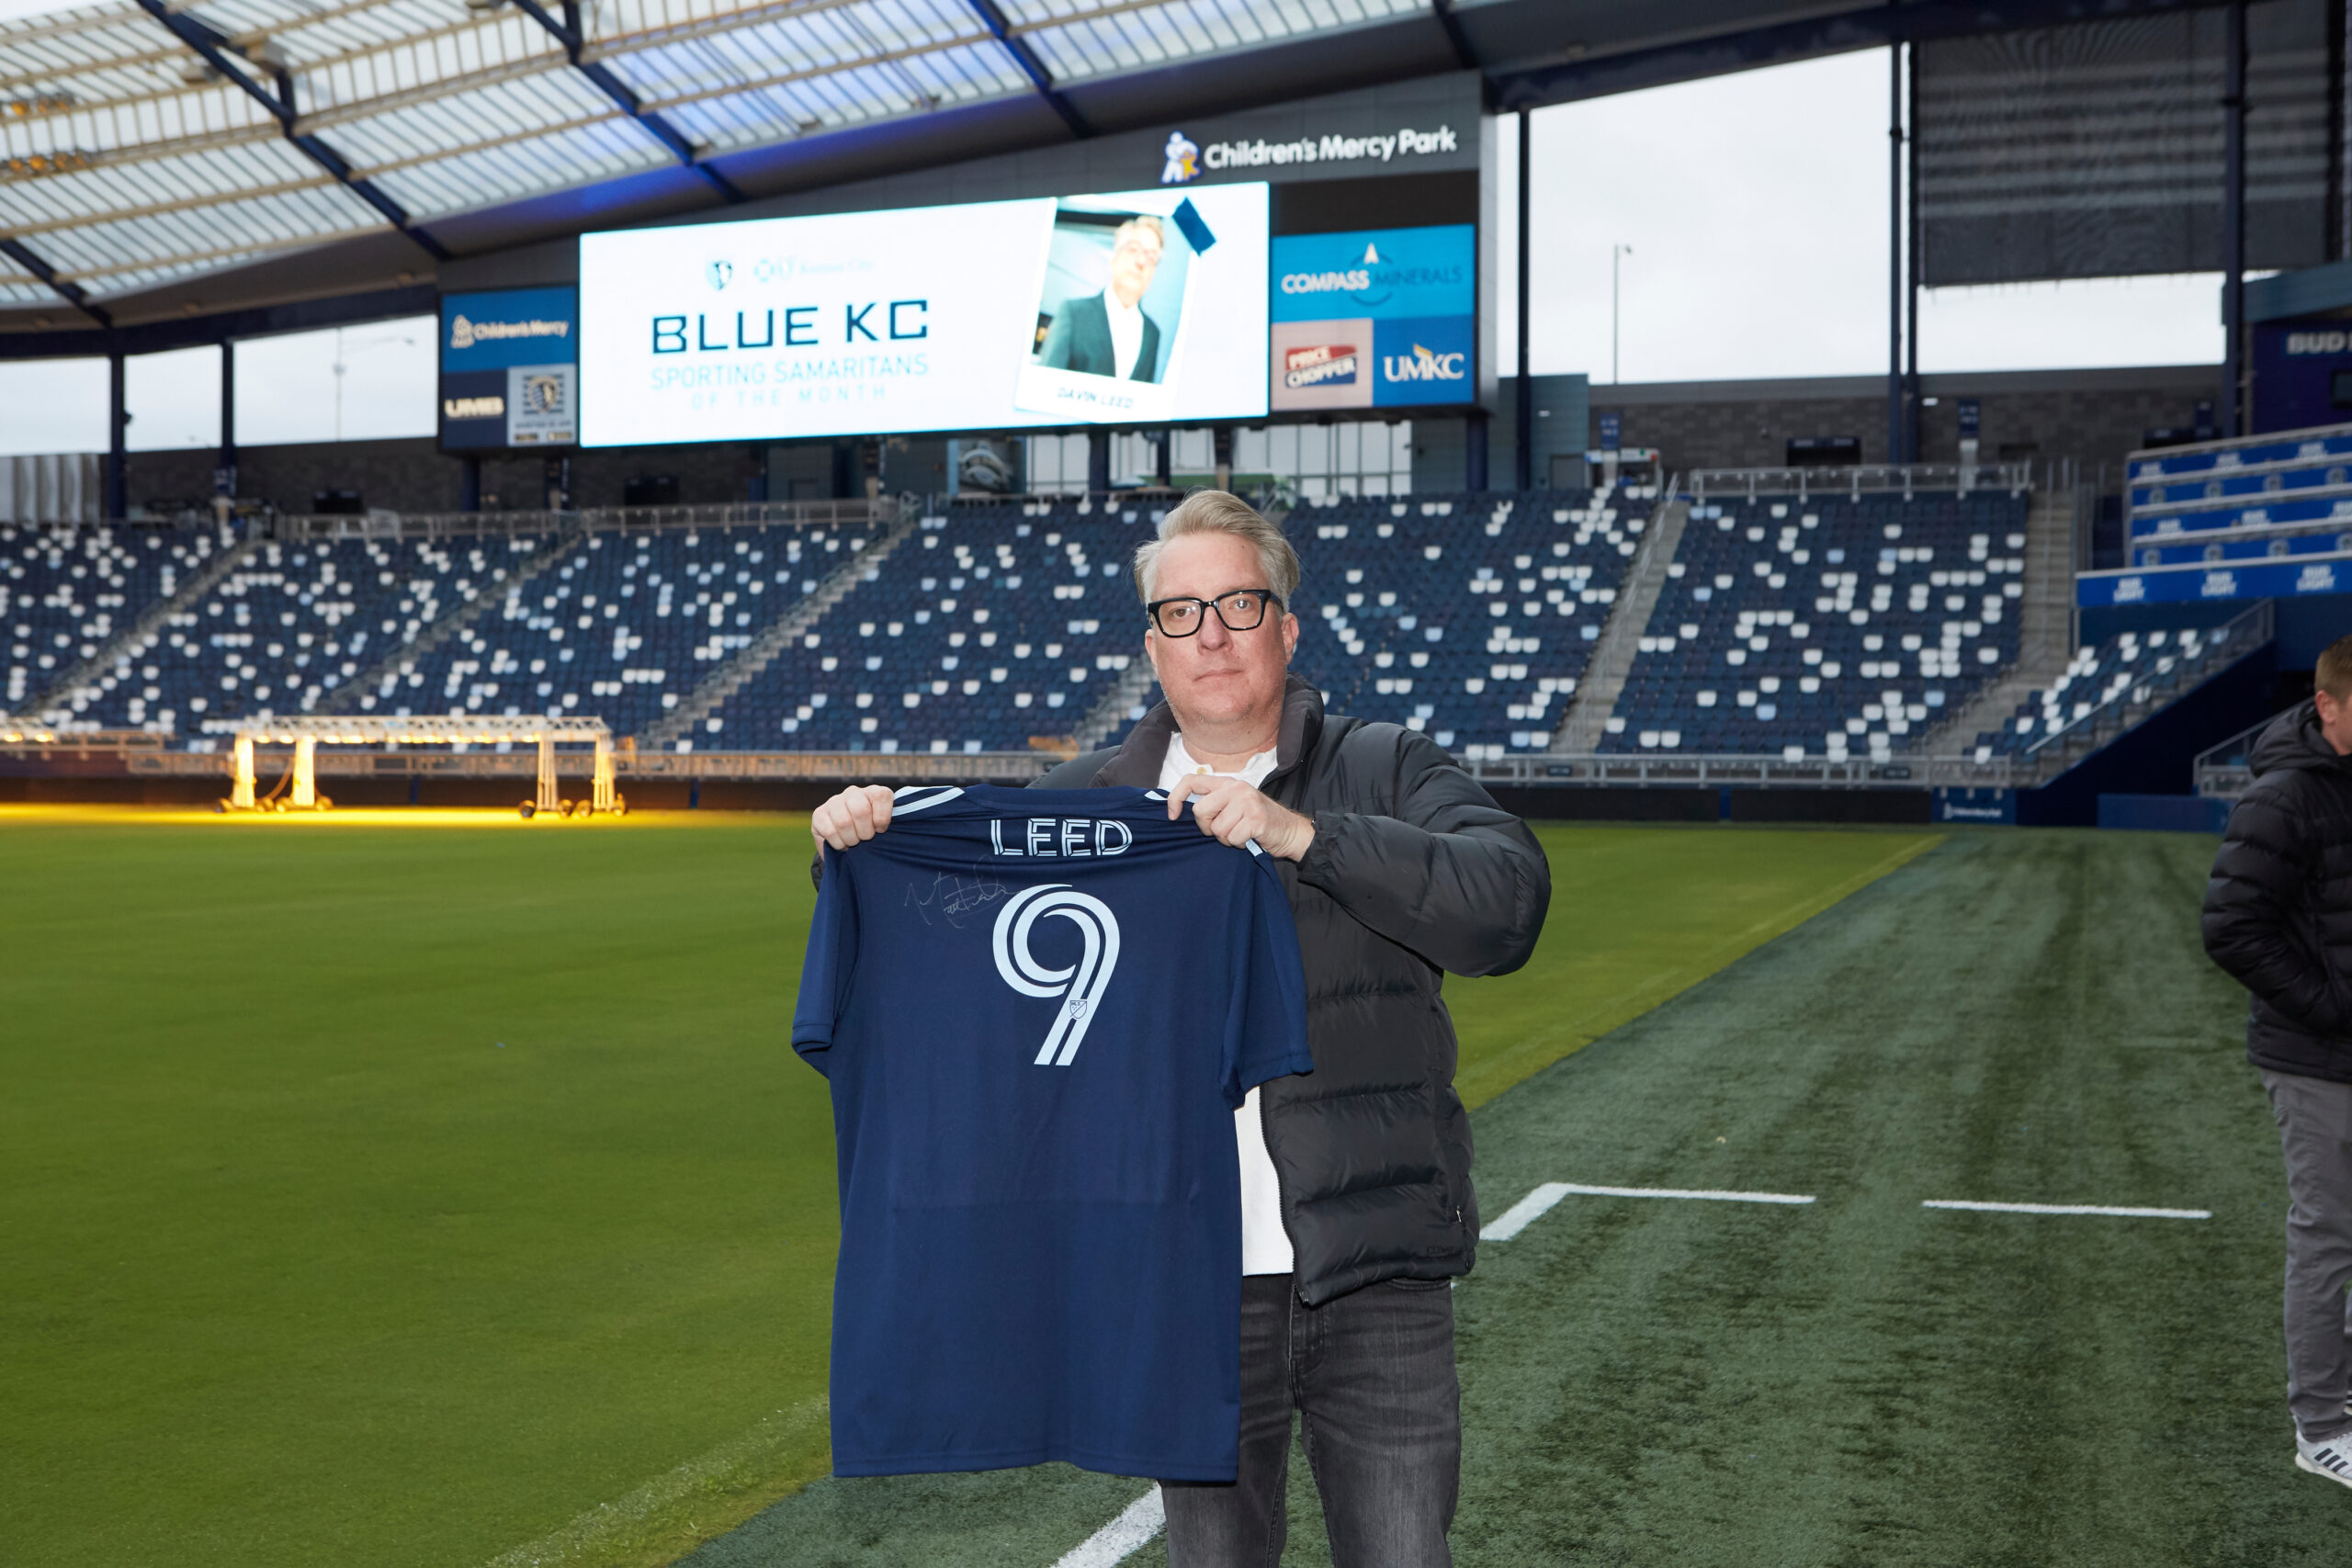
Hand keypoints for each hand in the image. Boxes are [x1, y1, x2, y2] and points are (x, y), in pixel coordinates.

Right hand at [812, 785, 894, 850]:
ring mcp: (834, 801)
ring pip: (844, 822)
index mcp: (874, 792)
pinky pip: (830, 831)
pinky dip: (838, 843)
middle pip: (861, 810)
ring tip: (854, 842)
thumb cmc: (872, 835)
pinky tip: (842, 843)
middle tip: (865, 839)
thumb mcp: (888, 828)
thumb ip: (899, 823)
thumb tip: (911, 824)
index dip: (882, 818)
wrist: (847, 843)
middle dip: (865, 832)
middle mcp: (854, 792)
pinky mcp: (819, 814)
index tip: (881, 830)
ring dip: (851, 839)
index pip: (881, 796)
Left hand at [1165, 774, 1314, 860]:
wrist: (1289, 831)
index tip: (1172, 816)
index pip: (1191, 780)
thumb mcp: (1233, 805)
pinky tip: (1249, 838)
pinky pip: (1232, 838)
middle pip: (1200, 811)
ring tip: (1240, 833)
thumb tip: (1180, 811)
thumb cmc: (1256, 822)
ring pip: (1216, 828)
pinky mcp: (1256, 818)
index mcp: (1226, 783)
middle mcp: (1236, 788)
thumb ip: (1212, 803)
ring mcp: (1247, 802)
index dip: (1175, 798)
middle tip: (1224, 830)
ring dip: (1226, 838)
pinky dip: (1238, 844)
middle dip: (1207, 827)